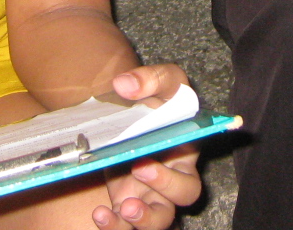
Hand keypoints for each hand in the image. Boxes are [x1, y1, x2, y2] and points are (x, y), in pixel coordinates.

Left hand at [92, 65, 201, 228]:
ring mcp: (151, 193)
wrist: (127, 110)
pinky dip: (115, 225)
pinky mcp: (128, 203)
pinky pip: (128, 225)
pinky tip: (101, 215)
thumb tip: (124, 84)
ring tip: (125, 210)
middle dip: (163, 189)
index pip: (191, 169)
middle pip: (184, 196)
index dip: (173, 175)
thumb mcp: (160, 80)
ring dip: (144, 220)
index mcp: (186, 148)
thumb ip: (150, 77)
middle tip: (138, 168)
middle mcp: (173, 176)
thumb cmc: (152, 97)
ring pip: (159, 221)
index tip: (147, 158)